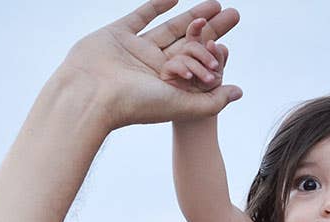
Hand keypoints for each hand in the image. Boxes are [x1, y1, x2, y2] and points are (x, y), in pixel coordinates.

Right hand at [59, 0, 241, 129]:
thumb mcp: (181, 104)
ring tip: (215, 3)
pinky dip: (157, 5)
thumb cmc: (133, 104)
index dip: (215, 51)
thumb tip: (239, 91)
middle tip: (234, 13)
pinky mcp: (116, 35)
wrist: (90, 95)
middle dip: (211, 30)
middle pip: (188, 45)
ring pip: (168, 29)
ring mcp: (133, 50)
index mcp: (165, 87)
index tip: (230, 37)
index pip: (196, 65)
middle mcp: (151, 69)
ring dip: (192, 16)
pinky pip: (140, 17)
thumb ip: (211, 101)